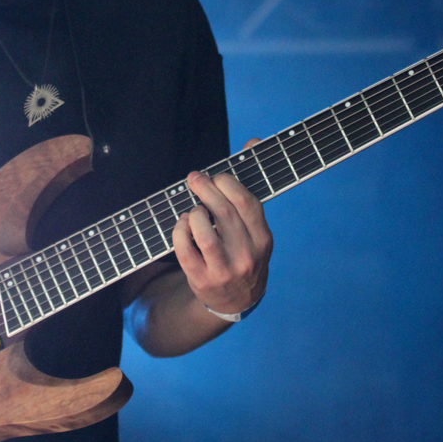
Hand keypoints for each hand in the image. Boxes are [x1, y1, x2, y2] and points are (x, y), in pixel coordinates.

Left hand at [171, 141, 272, 319]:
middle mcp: (247, 255)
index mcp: (262, 239)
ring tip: (193, 210)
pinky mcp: (202, 279)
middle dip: (205, 189)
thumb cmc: (243, 252)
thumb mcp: (254, 228)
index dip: (228, 183)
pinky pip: (185, 249)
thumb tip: (253, 141)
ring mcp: (224, 270)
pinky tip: (182, 225)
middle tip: (194, 178)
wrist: (236, 300)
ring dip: (194, 213)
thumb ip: (248, 188)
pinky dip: (180, 231)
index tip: (216, 176)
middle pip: (224, 212)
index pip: (246, 203)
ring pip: (204, 232)